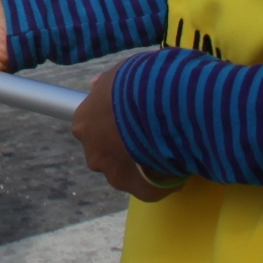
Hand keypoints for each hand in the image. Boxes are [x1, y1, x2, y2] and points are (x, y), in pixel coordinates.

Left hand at [72, 58, 178, 201]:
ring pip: (128, 172)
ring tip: (167, 145)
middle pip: (107, 153)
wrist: (167, 105)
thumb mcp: (119, 72)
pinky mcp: (142, 190)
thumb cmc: (141, 82)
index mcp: (84, 123)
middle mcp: (94, 153)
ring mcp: (116, 175)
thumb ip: (105, 83)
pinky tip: (178, 161)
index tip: (129, 116)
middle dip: (125, 146)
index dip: (111, 122)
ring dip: (143, 163)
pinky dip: (163, 178)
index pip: (92, 127)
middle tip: (150, 132)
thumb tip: (95, 85)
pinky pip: (152, 186)